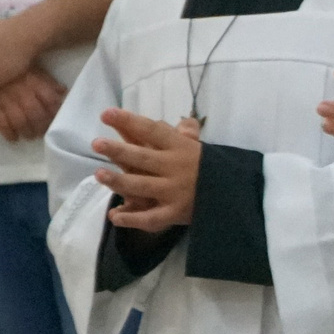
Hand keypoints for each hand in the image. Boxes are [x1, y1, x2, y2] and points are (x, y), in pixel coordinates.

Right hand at [0, 68, 66, 141]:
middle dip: (41, 127)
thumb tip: (63, 92)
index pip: (50, 100)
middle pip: (36, 115)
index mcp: (33, 83)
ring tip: (29, 136)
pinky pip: (1, 124)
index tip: (55, 120)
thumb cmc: (11, 67)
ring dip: (27, 132)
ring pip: (20, 122)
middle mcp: (22, 93)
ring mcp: (6, 101)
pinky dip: (8, 134)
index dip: (55, 112)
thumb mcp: (32, 69)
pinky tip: (13, 138)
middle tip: (41, 132)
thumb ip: (47, 81)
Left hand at [93, 110, 202, 231]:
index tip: (107, 114)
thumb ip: (189, 134)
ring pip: (142, 186)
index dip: (130, 121)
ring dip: (120, 181)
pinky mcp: (176, 213)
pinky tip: (114, 216)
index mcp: (182, 148)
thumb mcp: (202, 148)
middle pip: (143, 158)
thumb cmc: (212, 169)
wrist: (237, 196)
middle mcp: (176, 168)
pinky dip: (132, 219)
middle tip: (97, 144)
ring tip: (100, 174)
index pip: (153, 131)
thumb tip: (184, 122)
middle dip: (119, 150)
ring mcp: (175, 192)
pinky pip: (151, 218)